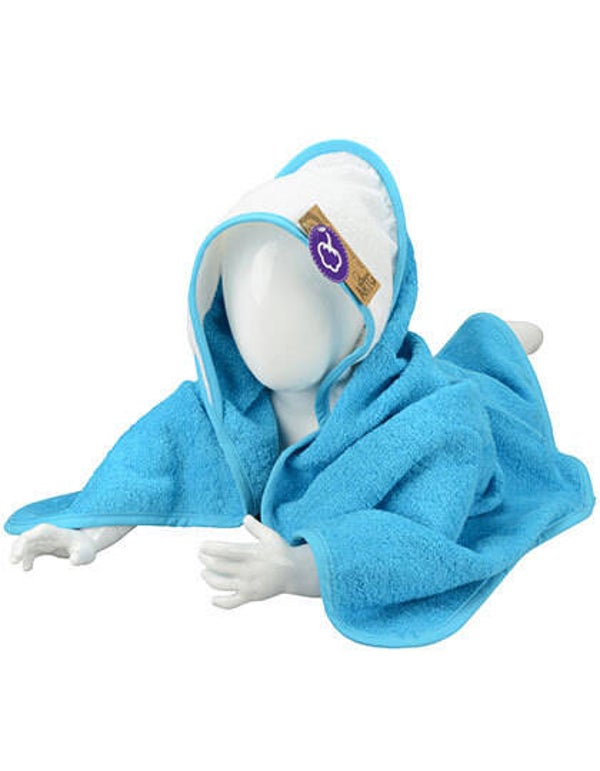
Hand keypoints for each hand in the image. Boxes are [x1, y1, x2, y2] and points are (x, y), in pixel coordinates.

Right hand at [11, 523, 96, 570]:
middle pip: (27, 537)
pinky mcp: (42, 547)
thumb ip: (80, 557)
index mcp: (55, 532)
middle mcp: (47, 535)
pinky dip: (26, 558)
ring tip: (19, 565)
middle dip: (18, 548)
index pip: (38, 533)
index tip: (20, 554)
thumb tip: (74, 561)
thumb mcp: (85, 552)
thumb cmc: (85, 547)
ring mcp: (43, 540)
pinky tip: (27, 568)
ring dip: (18, 553)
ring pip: (25, 544)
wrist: (87, 545)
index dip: (27, 541)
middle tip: (15, 561)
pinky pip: (29, 551)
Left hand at [198, 515, 317, 608]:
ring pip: (221, 584)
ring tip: (204, 572)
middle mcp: (248, 570)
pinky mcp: (250, 597)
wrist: (294, 573)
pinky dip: (220, 602)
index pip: (225, 551)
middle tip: (200, 554)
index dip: (210, 549)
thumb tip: (244, 518)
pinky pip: (232, 603)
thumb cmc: (281, 552)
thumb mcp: (270, 535)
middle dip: (205, 560)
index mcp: (252, 554)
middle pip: (219, 567)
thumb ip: (256, 527)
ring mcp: (248, 585)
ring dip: (208, 578)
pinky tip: (213, 599)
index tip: (202, 545)